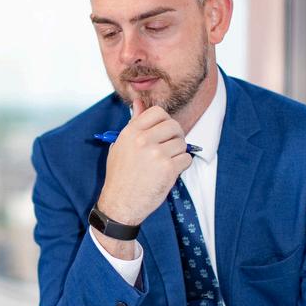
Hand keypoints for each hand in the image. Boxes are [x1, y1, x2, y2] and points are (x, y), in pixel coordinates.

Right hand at [98, 98, 192, 226]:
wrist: (120, 203)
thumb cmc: (120, 176)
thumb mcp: (120, 145)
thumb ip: (133, 123)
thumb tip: (139, 103)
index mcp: (131, 132)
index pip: (157, 112)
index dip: (164, 121)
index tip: (163, 131)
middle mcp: (143, 140)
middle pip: (173, 125)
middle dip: (175, 136)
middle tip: (169, 147)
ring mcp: (157, 154)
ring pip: (182, 143)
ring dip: (178, 153)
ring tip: (166, 163)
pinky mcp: (168, 169)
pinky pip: (186, 159)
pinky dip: (182, 165)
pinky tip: (170, 172)